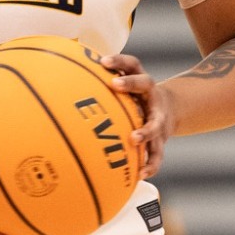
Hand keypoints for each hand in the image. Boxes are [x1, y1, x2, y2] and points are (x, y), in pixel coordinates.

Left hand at [99, 53, 173, 178]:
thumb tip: (63, 80)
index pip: (132, 64)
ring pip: (156, 123)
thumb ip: (101, 84)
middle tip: (115, 84)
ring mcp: (159, 117)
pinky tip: (140, 174)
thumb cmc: (136, 99)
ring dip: (146, 130)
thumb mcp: (126, 87)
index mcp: (140, 81)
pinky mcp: (161, 139)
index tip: (102, 60)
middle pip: (145, 83)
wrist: (171, 109)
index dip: (119, 60)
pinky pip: (158, 153)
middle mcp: (152, 96)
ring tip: (134, 139)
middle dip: (130, 83)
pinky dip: (151, 164)